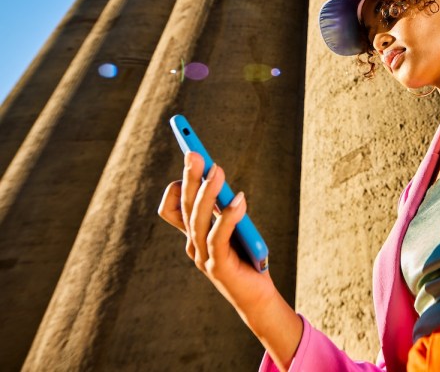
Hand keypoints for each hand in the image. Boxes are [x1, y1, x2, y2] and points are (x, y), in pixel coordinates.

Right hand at [158, 152, 302, 369]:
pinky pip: (219, 237)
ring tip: (218, 170)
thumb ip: (223, 209)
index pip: (173, 207)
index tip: (189, 155)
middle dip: (189, 177)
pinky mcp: (218, 266)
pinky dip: (228, 216)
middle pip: (185, 206)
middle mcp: (192, 244)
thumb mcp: (233, 228)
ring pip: (198, 219)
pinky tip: (240, 199)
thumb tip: (218, 175)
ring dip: (207, 192)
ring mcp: (202, 256)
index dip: (178, 184)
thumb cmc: (246, 258)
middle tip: (195, 152)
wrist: (257, 296)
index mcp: (192, 234)